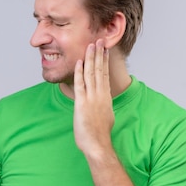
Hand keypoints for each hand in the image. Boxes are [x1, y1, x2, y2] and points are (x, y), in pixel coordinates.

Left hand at [73, 39, 114, 155]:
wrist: (98, 144)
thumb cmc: (100, 134)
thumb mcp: (106, 116)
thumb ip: (103, 106)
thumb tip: (102, 103)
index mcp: (106, 97)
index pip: (105, 75)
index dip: (104, 61)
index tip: (104, 50)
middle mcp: (100, 95)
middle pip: (99, 70)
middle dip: (99, 54)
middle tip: (99, 41)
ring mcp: (91, 98)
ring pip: (91, 74)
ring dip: (90, 59)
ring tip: (91, 46)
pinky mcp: (82, 103)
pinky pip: (80, 84)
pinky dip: (79, 72)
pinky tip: (79, 62)